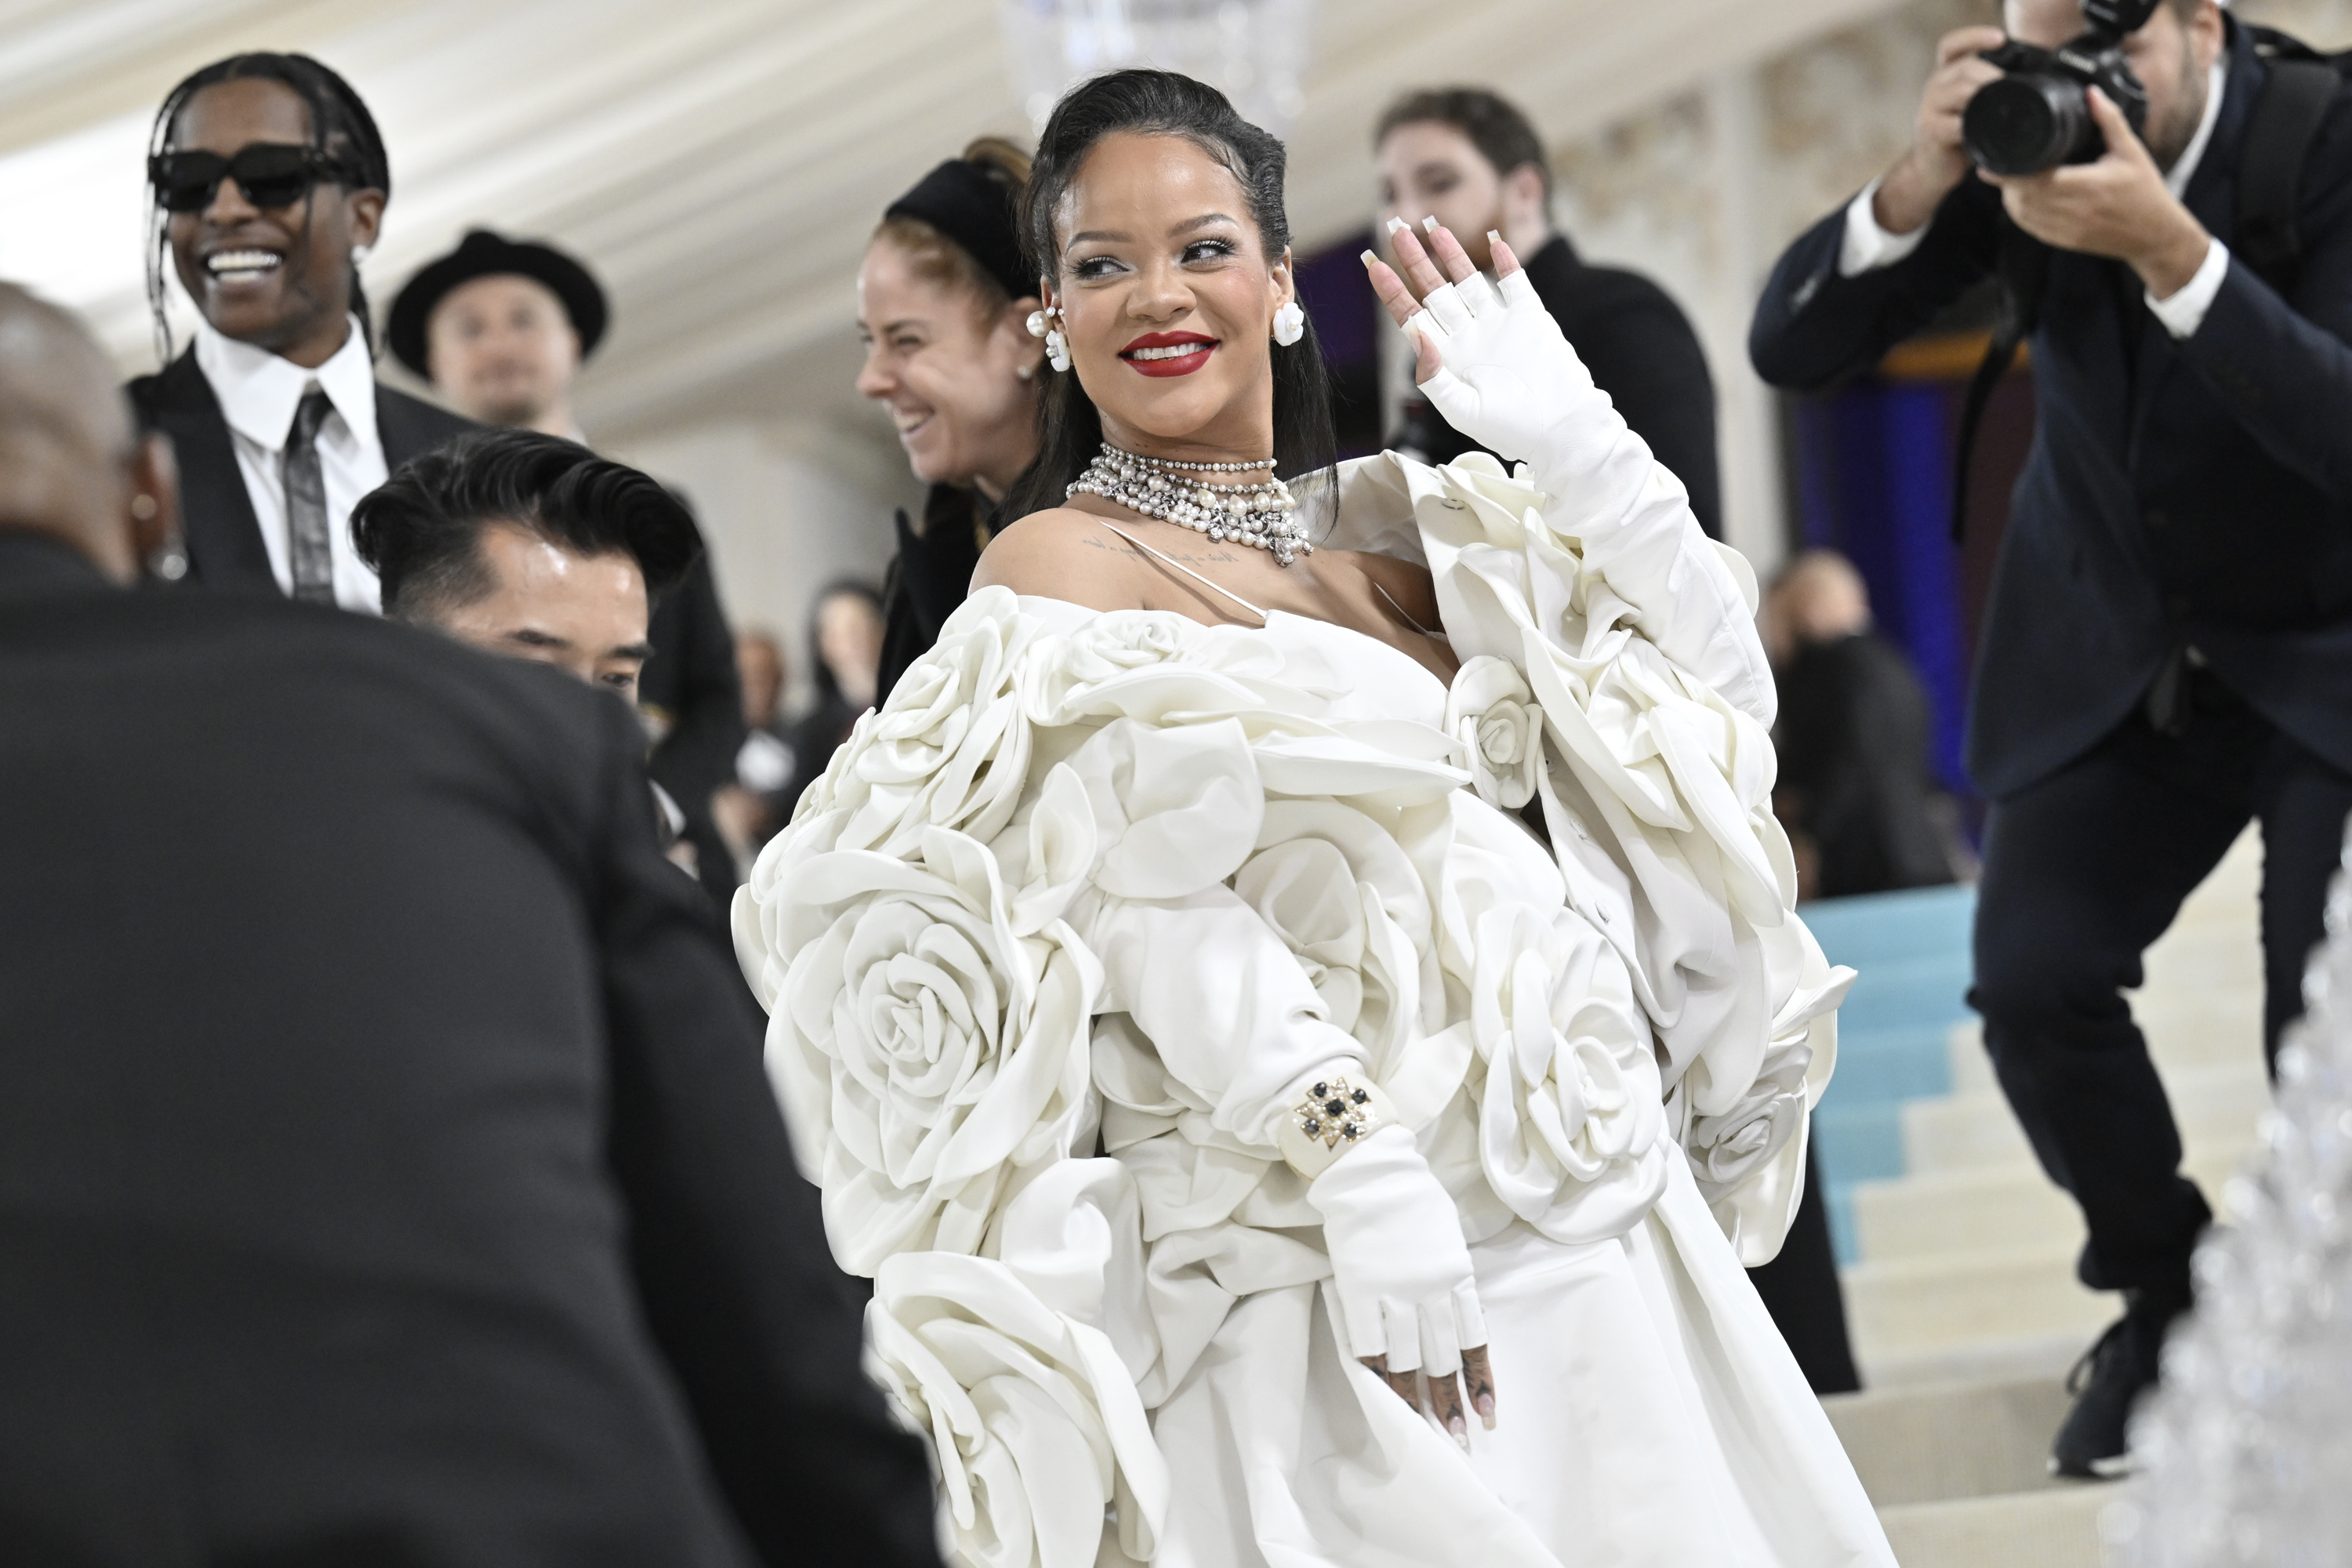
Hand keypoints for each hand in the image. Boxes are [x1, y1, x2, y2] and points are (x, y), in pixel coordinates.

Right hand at [1306, 1122, 1496, 1442]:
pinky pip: (1369, 1343)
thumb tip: (1459, 1319)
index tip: (1487, 1413)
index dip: (1480, 1380)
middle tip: (1456, 1434)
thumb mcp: (1448, 1237)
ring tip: (1419, 1425)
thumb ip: (1454, 1279)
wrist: (1370, 1170)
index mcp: (1457, 1275)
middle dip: (1451, 1400)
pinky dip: (1375, 1369)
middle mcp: (1430, 1289)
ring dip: (1414, 1396)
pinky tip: (1381, 1390)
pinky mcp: (1359, 1290)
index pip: (1474, 1340)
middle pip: (1443, 1358)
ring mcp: (1393, 1292)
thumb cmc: (1412, 1199)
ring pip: (1407, 1359)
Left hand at [1361, 218, 1598, 484]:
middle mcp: (1469, 336)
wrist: (1561, 429)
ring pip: (1469, 280)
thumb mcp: (1461, 409)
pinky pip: (1515, 282)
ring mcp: (1499, 324)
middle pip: (1435, 291)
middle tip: (1396, 229)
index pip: (1413, 318)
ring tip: (1433, 226)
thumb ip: (1433, 375)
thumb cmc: (1509, 428)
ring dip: (1452, 254)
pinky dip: (1506, 261)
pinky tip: (1493, 241)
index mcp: (1448, 358)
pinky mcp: (1530, 317)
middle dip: (1415, 261)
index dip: (1393, 292)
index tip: (1373, 267)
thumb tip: (1415, 334)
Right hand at [1876, 26, 2009, 235]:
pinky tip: (1985, 132)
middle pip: (1965, 67)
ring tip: (2001, 108)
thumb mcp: (1972, 107)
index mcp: (1946, 76)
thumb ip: (1988, 90)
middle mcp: (1935, 87)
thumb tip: (2029, 81)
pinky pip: (1956, 124)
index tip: (2000, 39)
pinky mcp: (1931, 131)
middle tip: (2011, 87)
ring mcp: (1930, 108)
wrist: (1931, 169)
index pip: (1952, 46)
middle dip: (1991, 75)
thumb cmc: (1958, 135)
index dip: (1974, 37)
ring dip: (1984, 97)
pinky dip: (1973, 127)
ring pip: (1960, 91)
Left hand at [1981, 87, 2212, 296]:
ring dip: (2010, 198)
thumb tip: (2091, 92)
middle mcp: (2073, 209)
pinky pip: (2031, 229)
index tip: (1991, 164)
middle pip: (2022, 197)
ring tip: (2008, 179)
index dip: (2009, 173)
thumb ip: (2109, 120)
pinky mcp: (2063, 241)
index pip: (2035, 180)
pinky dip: (2021, 214)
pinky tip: (2020, 200)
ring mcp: (2066, 229)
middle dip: (2007, 182)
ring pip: (2022, 215)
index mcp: (2087, 184)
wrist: (2155, 235)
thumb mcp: (2131, 151)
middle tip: (2000, 165)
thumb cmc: (2144, 190)